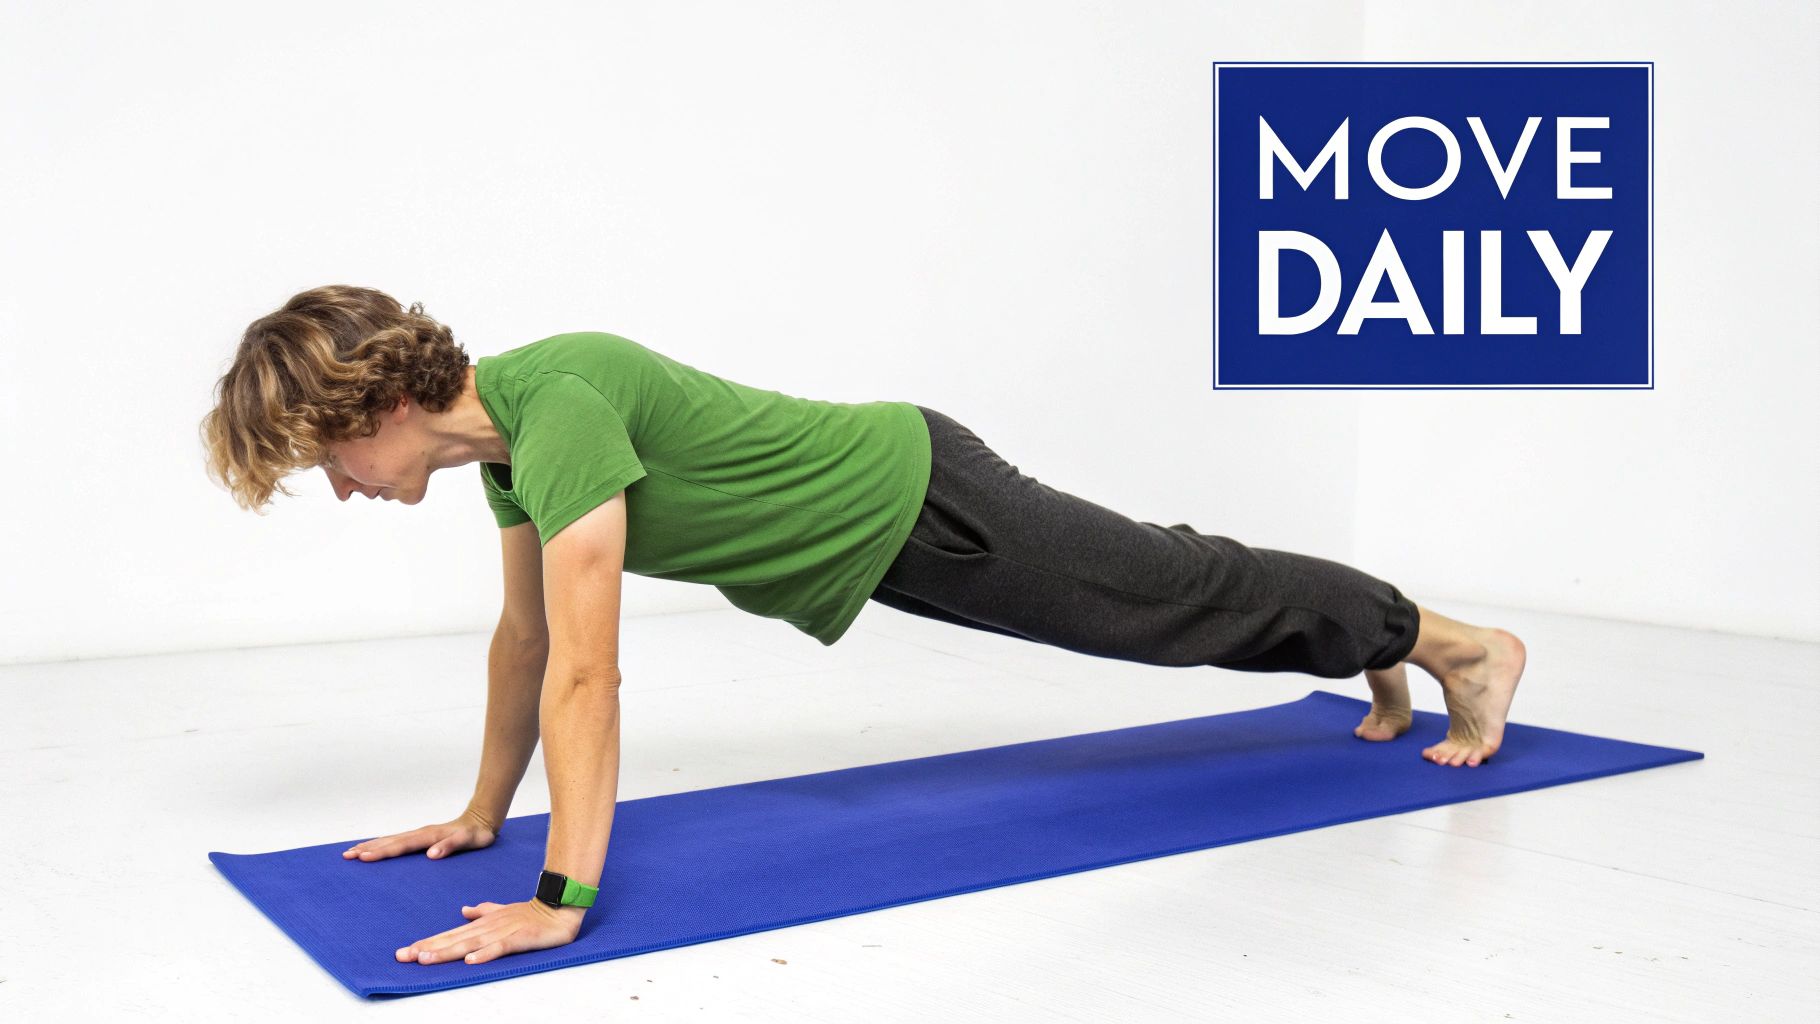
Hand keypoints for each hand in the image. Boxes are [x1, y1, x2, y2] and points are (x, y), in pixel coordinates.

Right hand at [343, 807, 498, 861]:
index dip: (382, 852)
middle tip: (346, 856)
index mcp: (428, 836)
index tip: (364, 857)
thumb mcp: (468, 841)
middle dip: (368, 849)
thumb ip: (450, 846)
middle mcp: (420, 834)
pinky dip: (382, 844)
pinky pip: (396, 840)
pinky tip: (373, 848)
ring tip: (352, 852)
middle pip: (389, 842)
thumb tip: (431, 855)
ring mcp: (419, 834)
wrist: (481, 820)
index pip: (401, 846)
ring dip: (371, 846)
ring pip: (390, 840)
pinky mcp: (421, 837)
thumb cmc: (476, 834)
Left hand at [396, 899, 584, 965]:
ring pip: (470, 943)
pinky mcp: (518, 938)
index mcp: (481, 923)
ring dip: (447, 952)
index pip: (449, 934)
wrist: (558, 907)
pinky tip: (471, 961)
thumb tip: (464, 910)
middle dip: (428, 949)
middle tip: (404, 957)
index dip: (428, 943)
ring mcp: (502, 932)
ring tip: (426, 959)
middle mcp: (486, 927)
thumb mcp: (502, 910)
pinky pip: (500, 947)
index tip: (406, 952)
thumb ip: (483, 910)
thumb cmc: (530, 912)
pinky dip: (485, 953)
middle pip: (452, 940)